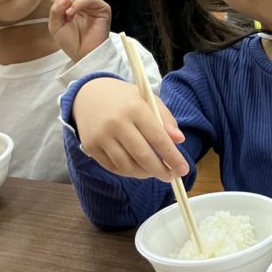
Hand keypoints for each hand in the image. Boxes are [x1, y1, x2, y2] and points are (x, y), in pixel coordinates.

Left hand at [43, 0, 111, 62]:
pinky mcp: (102, 8)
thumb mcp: (55, 24)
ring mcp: (92, 3)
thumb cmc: (70, 42)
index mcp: (66, 5)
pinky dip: (78, 5)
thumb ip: (56, 6)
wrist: (84, 54)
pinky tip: (74, 14)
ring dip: (70, 2)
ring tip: (68, 15)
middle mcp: (80, 1)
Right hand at [73, 77, 189, 181]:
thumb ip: (166, 119)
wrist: (88, 95)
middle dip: (160, 170)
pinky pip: (113, 167)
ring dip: (145, 173)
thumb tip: (179, 140)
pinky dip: (128, 172)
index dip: (172, 157)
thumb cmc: (125, 99)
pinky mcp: (90, 146)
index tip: (183, 169)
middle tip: (171, 176)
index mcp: (135, 108)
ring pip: (127, 165)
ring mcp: (101, 136)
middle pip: (143, 155)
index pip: (158, 138)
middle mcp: (116, 123)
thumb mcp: (148, 100)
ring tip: (154, 172)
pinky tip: (137, 169)